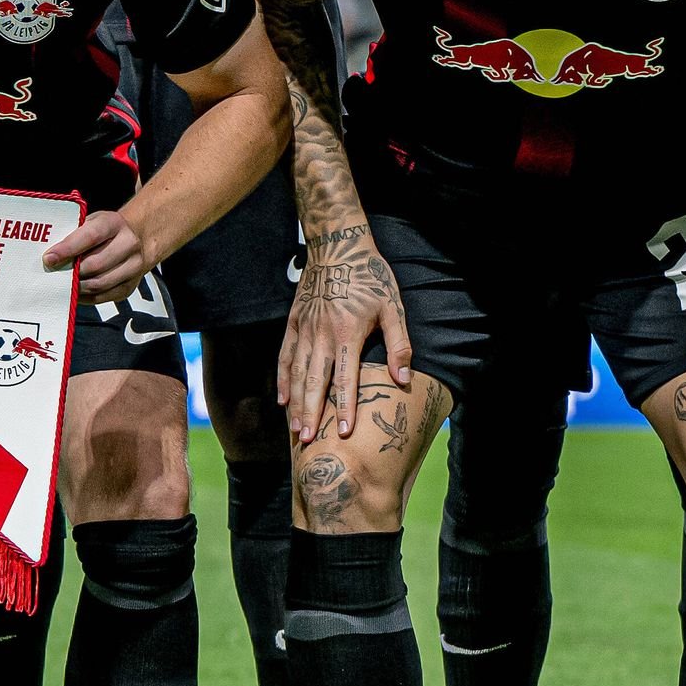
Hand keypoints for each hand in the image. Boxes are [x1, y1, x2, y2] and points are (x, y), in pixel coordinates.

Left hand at [40, 206, 155, 303]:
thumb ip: (73, 236)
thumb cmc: (104, 232)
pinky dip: (85, 297)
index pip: (90, 236)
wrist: (135, 240)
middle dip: (71, 271)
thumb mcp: (90, 223)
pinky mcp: (130, 286)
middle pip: (96, 264)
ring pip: (100, 283)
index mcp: (114, 223)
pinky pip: (103, 297)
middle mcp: (129, 244)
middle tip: (54, 274)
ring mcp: (134, 266)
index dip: (68, 248)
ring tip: (63, 283)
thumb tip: (51, 256)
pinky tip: (75, 292)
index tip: (49, 258)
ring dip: (78, 286)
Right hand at [281, 217, 408, 444]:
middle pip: (315, 382)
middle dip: (312, 413)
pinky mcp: (293, 323)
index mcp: (348, 333)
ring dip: (296, 402)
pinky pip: (285, 355)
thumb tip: (403, 379)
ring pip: (296, 372)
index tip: (345, 432)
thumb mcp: (393, 308)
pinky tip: (283, 399)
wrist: (337, 246)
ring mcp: (304, 329)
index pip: (346, 379)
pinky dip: (283, 379)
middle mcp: (322, 335)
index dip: (346, 407)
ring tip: (296, 428)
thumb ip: (398, 345)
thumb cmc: (370, 277)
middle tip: (309, 440)